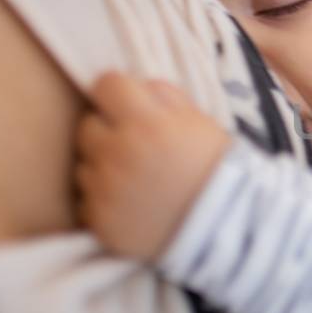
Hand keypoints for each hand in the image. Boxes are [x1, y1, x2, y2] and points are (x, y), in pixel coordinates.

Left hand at [75, 72, 229, 259]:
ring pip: (84, 163)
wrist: (227, 228)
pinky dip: (103, 200)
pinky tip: (131, 203)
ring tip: (136, 178)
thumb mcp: (201, 122)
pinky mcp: (100, 221)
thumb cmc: (216, 169)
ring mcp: (106, 190)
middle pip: (88, 124)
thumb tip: (137, 86)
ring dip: (104, 166)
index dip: (118, 92)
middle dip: (109, 129)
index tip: (130, 104)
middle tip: (136, 146)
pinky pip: (86, 200)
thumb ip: (165, 95)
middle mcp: (119, 153)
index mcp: (146, 123)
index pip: (106, 84)